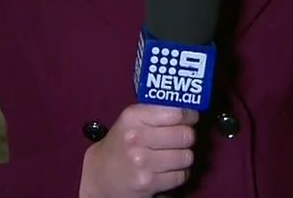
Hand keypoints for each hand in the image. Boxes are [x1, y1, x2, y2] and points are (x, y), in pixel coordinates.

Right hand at [79, 104, 197, 197]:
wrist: (101, 174)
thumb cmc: (122, 143)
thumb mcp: (133, 120)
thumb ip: (158, 111)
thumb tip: (191, 110)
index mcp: (133, 117)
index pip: (176, 112)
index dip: (189, 116)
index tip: (191, 118)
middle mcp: (136, 138)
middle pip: (186, 135)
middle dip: (187, 138)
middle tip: (181, 140)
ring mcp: (142, 161)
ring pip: (186, 156)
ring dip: (183, 158)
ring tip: (171, 156)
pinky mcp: (148, 182)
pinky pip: (181, 175)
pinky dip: (178, 174)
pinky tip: (166, 171)